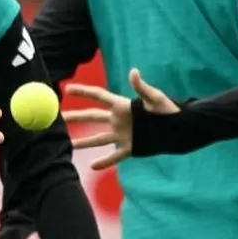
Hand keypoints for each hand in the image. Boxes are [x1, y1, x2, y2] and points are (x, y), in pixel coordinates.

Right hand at [63, 68, 178, 170]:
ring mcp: (123, 135)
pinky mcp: (130, 148)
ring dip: (83, 142)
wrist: (180, 129)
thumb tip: (133, 72)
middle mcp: (119, 119)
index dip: (83, 92)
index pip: (99, 96)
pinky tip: (92, 166)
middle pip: (92, 117)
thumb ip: (142, 87)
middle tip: (58, 117)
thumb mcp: (155, 99)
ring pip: (98, 138)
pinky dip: (104, 161)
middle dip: (75, 117)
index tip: (67, 89)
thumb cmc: (170, 110)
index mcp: (123, 105)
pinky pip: (114, 156)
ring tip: (67, 144)